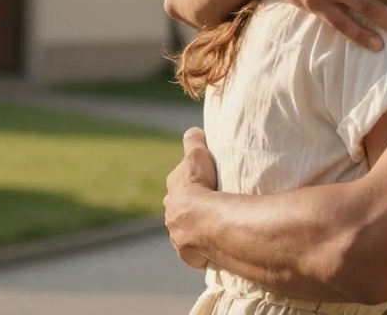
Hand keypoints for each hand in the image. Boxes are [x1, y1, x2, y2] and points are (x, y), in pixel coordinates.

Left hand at [165, 128, 218, 267]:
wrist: (202, 219)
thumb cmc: (200, 184)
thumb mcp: (197, 155)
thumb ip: (193, 142)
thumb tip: (192, 131)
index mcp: (172, 194)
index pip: (179, 187)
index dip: (191, 183)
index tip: (202, 181)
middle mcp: (171, 217)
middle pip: (180, 210)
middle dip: (191, 208)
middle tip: (210, 204)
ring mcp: (179, 238)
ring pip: (187, 231)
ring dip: (197, 228)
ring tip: (214, 225)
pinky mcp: (190, 254)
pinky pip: (197, 251)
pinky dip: (204, 248)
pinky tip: (214, 244)